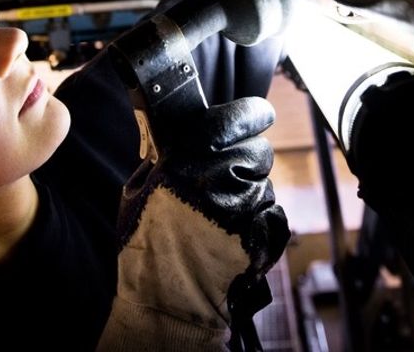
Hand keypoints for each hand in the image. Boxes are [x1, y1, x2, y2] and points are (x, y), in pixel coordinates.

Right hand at [97, 97, 289, 349]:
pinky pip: (274, 213)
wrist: (164, 300)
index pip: (235, 118)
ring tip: (223, 216)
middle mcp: (216, 178)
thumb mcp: (138, 188)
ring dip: (251, 193)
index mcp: (183, 159)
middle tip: (229, 177)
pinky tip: (235, 234)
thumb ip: (163, 153)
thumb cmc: (146, 243)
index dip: (251, 114)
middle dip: (248, 159)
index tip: (258, 115)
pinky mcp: (261, 234)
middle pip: (258, 149)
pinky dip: (261, 221)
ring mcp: (242, 207)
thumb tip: (183, 125)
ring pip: (265, 182)